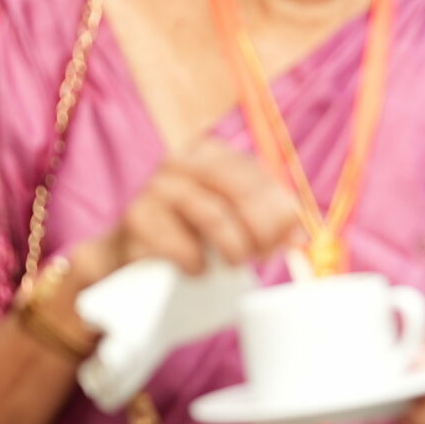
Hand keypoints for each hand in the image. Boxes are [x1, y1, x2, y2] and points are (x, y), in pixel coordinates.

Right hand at [73, 140, 307, 282]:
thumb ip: (264, 221)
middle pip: (239, 189)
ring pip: (213, 215)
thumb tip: (301, 237)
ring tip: (233, 264)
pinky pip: (180, 244)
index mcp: (207, 153)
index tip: (286, 241)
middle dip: (261, 228)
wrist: (123, 259)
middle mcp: (180, 162)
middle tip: (261, 255)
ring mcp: (155, 187)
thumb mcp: (226, 221)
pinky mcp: (136, 219)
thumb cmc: (184, 237)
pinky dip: (197, 263)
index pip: (257, 174)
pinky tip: (198, 270)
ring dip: (233, 247)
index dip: (279, 210)